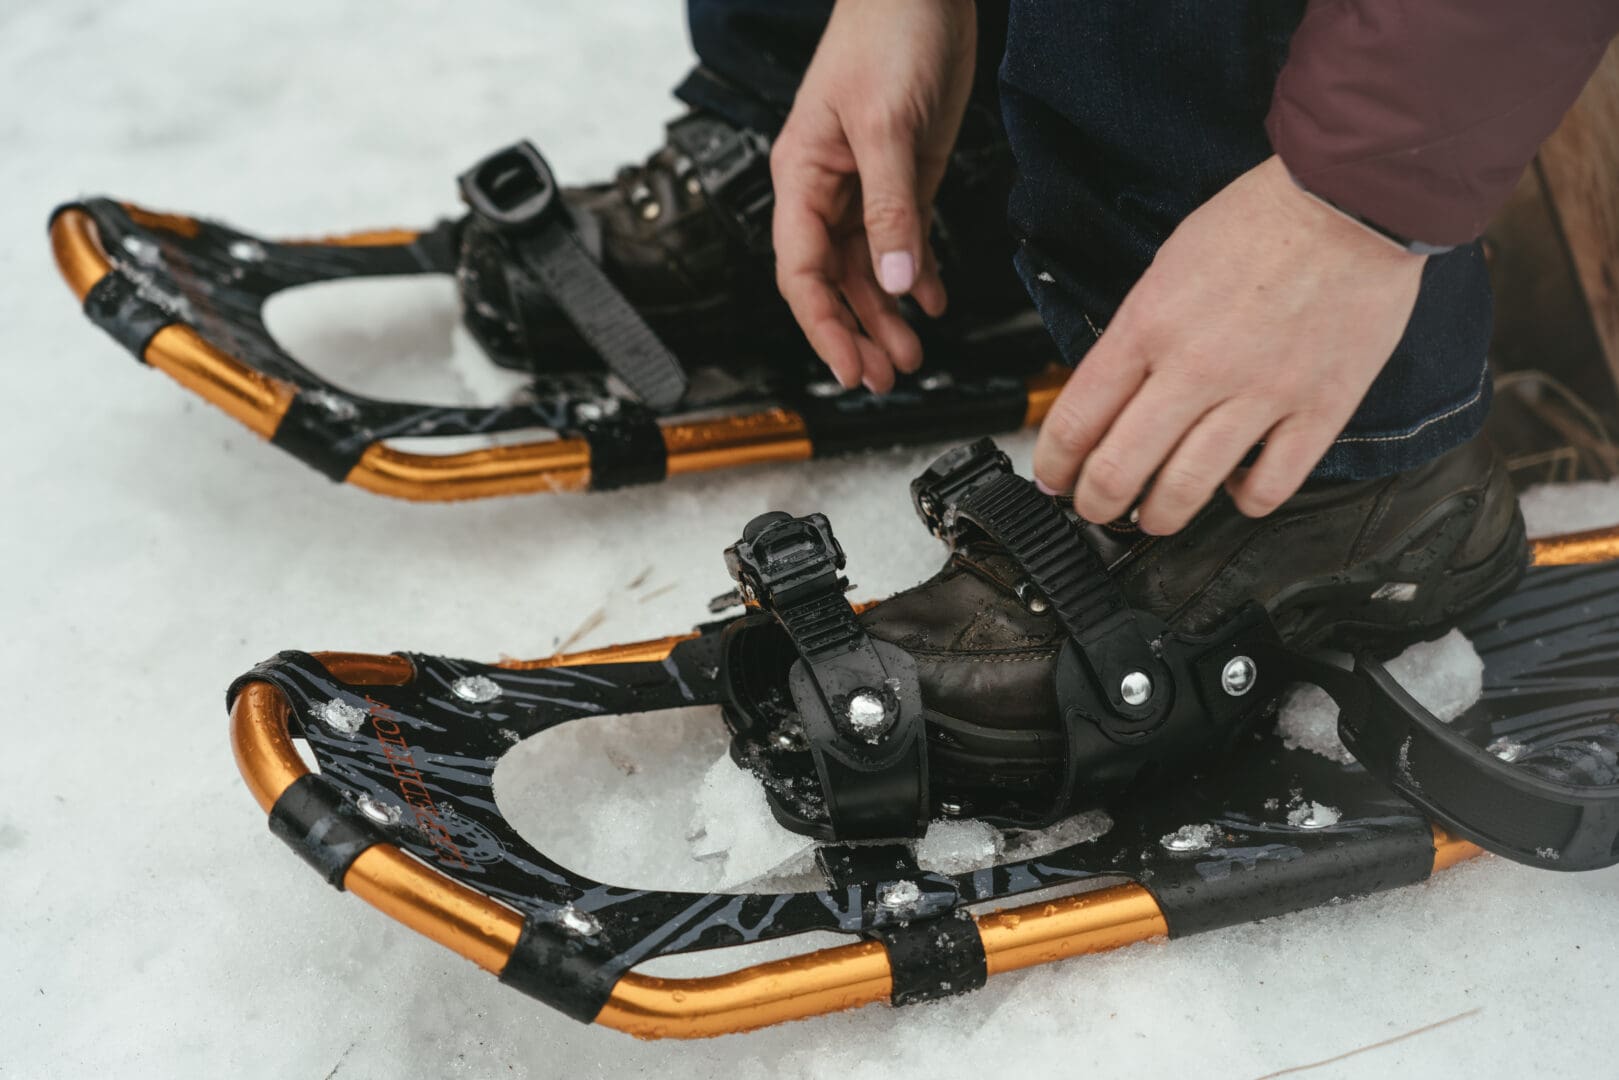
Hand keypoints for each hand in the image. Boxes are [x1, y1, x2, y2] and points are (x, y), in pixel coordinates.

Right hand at [770, 0, 975, 392]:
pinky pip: (903, 240)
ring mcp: (866, 186)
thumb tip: (891, 282)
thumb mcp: (887, 127)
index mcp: (802, 177)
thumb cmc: (887, 33)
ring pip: (868, 270)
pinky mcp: (905, 177)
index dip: (823, 327)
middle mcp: (828, 189)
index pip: (801, 272)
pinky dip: (916, 276)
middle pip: (833, 282)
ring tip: (912, 356)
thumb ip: (891, 209)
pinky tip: (932, 302)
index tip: (849, 368)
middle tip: (885, 377)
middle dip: (857, 333)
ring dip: (887, 315)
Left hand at [1032, 155, 1427, 533]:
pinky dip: (1245, 501)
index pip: (1076, 421)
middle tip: (1096, 508)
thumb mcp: (1166, 268)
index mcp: (1148, 327)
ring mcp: (1260, 394)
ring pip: (1187, 489)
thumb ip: (1138, 335)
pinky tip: (1238, 489)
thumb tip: (1111, 394)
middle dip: (1095, 503)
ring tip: (1155, 516)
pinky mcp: (1318, 409)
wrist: (1350, 199)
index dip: (1053, 465)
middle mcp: (1197, 367)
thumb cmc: (1258, 224)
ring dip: (1160, 516)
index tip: (1053, 478)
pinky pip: (1270, 486)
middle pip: (1119, 470)